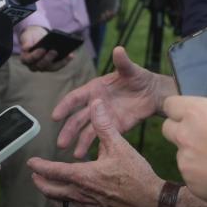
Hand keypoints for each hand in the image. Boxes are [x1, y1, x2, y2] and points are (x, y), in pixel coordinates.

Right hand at [19, 25, 71, 71]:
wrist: (36, 37)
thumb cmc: (31, 37)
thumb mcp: (27, 36)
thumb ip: (26, 41)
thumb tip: (27, 47)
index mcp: (25, 59)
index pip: (30, 59)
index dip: (36, 55)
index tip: (43, 48)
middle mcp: (33, 66)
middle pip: (41, 65)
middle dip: (49, 58)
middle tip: (55, 50)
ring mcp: (43, 67)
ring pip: (52, 68)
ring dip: (61, 62)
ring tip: (68, 54)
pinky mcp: (51, 66)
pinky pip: (58, 66)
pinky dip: (65, 61)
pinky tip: (71, 55)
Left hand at [29, 99, 162, 206]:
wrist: (152, 204)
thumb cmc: (137, 175)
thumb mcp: (120, 145)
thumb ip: (104, 124)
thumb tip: (95, 103)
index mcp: (82, 176)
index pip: (52, 171)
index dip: (39, 166)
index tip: (31, 162)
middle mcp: (80, 194)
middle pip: (50, 191)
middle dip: (40, 182)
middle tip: (35, 175)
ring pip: (60, 204)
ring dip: (51, 195)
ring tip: (50, 188)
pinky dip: (67, 205)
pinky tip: (72, 201)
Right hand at [53, 46, 172, 157]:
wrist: (152, 93)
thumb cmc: (139, 77)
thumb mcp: (131, 70)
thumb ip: (123, 62)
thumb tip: (119, 49)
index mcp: (94, 89)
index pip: (75, 98)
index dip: (64, 107)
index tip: (55, 116)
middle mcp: (95, 105)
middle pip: (77, 118)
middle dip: (68, 130)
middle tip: (60, 143)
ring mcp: (103, 118)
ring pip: (87, 131)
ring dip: (80, 143)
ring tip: (76, 156)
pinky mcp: (113, 128)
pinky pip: (102, 138)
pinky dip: (95, 147)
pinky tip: (90, 157)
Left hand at [161, 80, 206, 206]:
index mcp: (197, 113)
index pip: (170, 104)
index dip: (180, 106)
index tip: (193, 111)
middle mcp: (185, 136)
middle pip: (168, 128)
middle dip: (180, 128)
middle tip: (204, 131)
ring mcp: (186, 162)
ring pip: (180, 153)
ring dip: (192, 151)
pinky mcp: (192, 184)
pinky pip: (190, 174)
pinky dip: (202, 173)